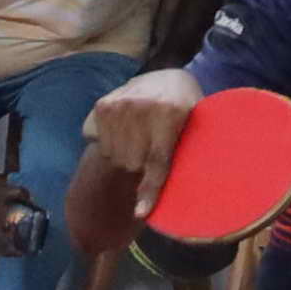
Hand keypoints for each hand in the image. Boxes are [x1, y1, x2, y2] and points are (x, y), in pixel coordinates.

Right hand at [81, 82, 191, 206]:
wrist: (166, 75)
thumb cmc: (185, 108)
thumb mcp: (194, 126)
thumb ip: (179, 155)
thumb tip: (160, 197)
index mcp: (170, 112)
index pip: (156, 161)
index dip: (149, 191)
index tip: (140, 214)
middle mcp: (140, 107)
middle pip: (132, 163)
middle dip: (139, 165)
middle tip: (149, 150)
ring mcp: (118, 105)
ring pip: (113, 156)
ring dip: (123, 155)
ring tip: (137, 137)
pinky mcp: (101, 106)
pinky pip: (96, 142)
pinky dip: (107, 142)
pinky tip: (122, 128)